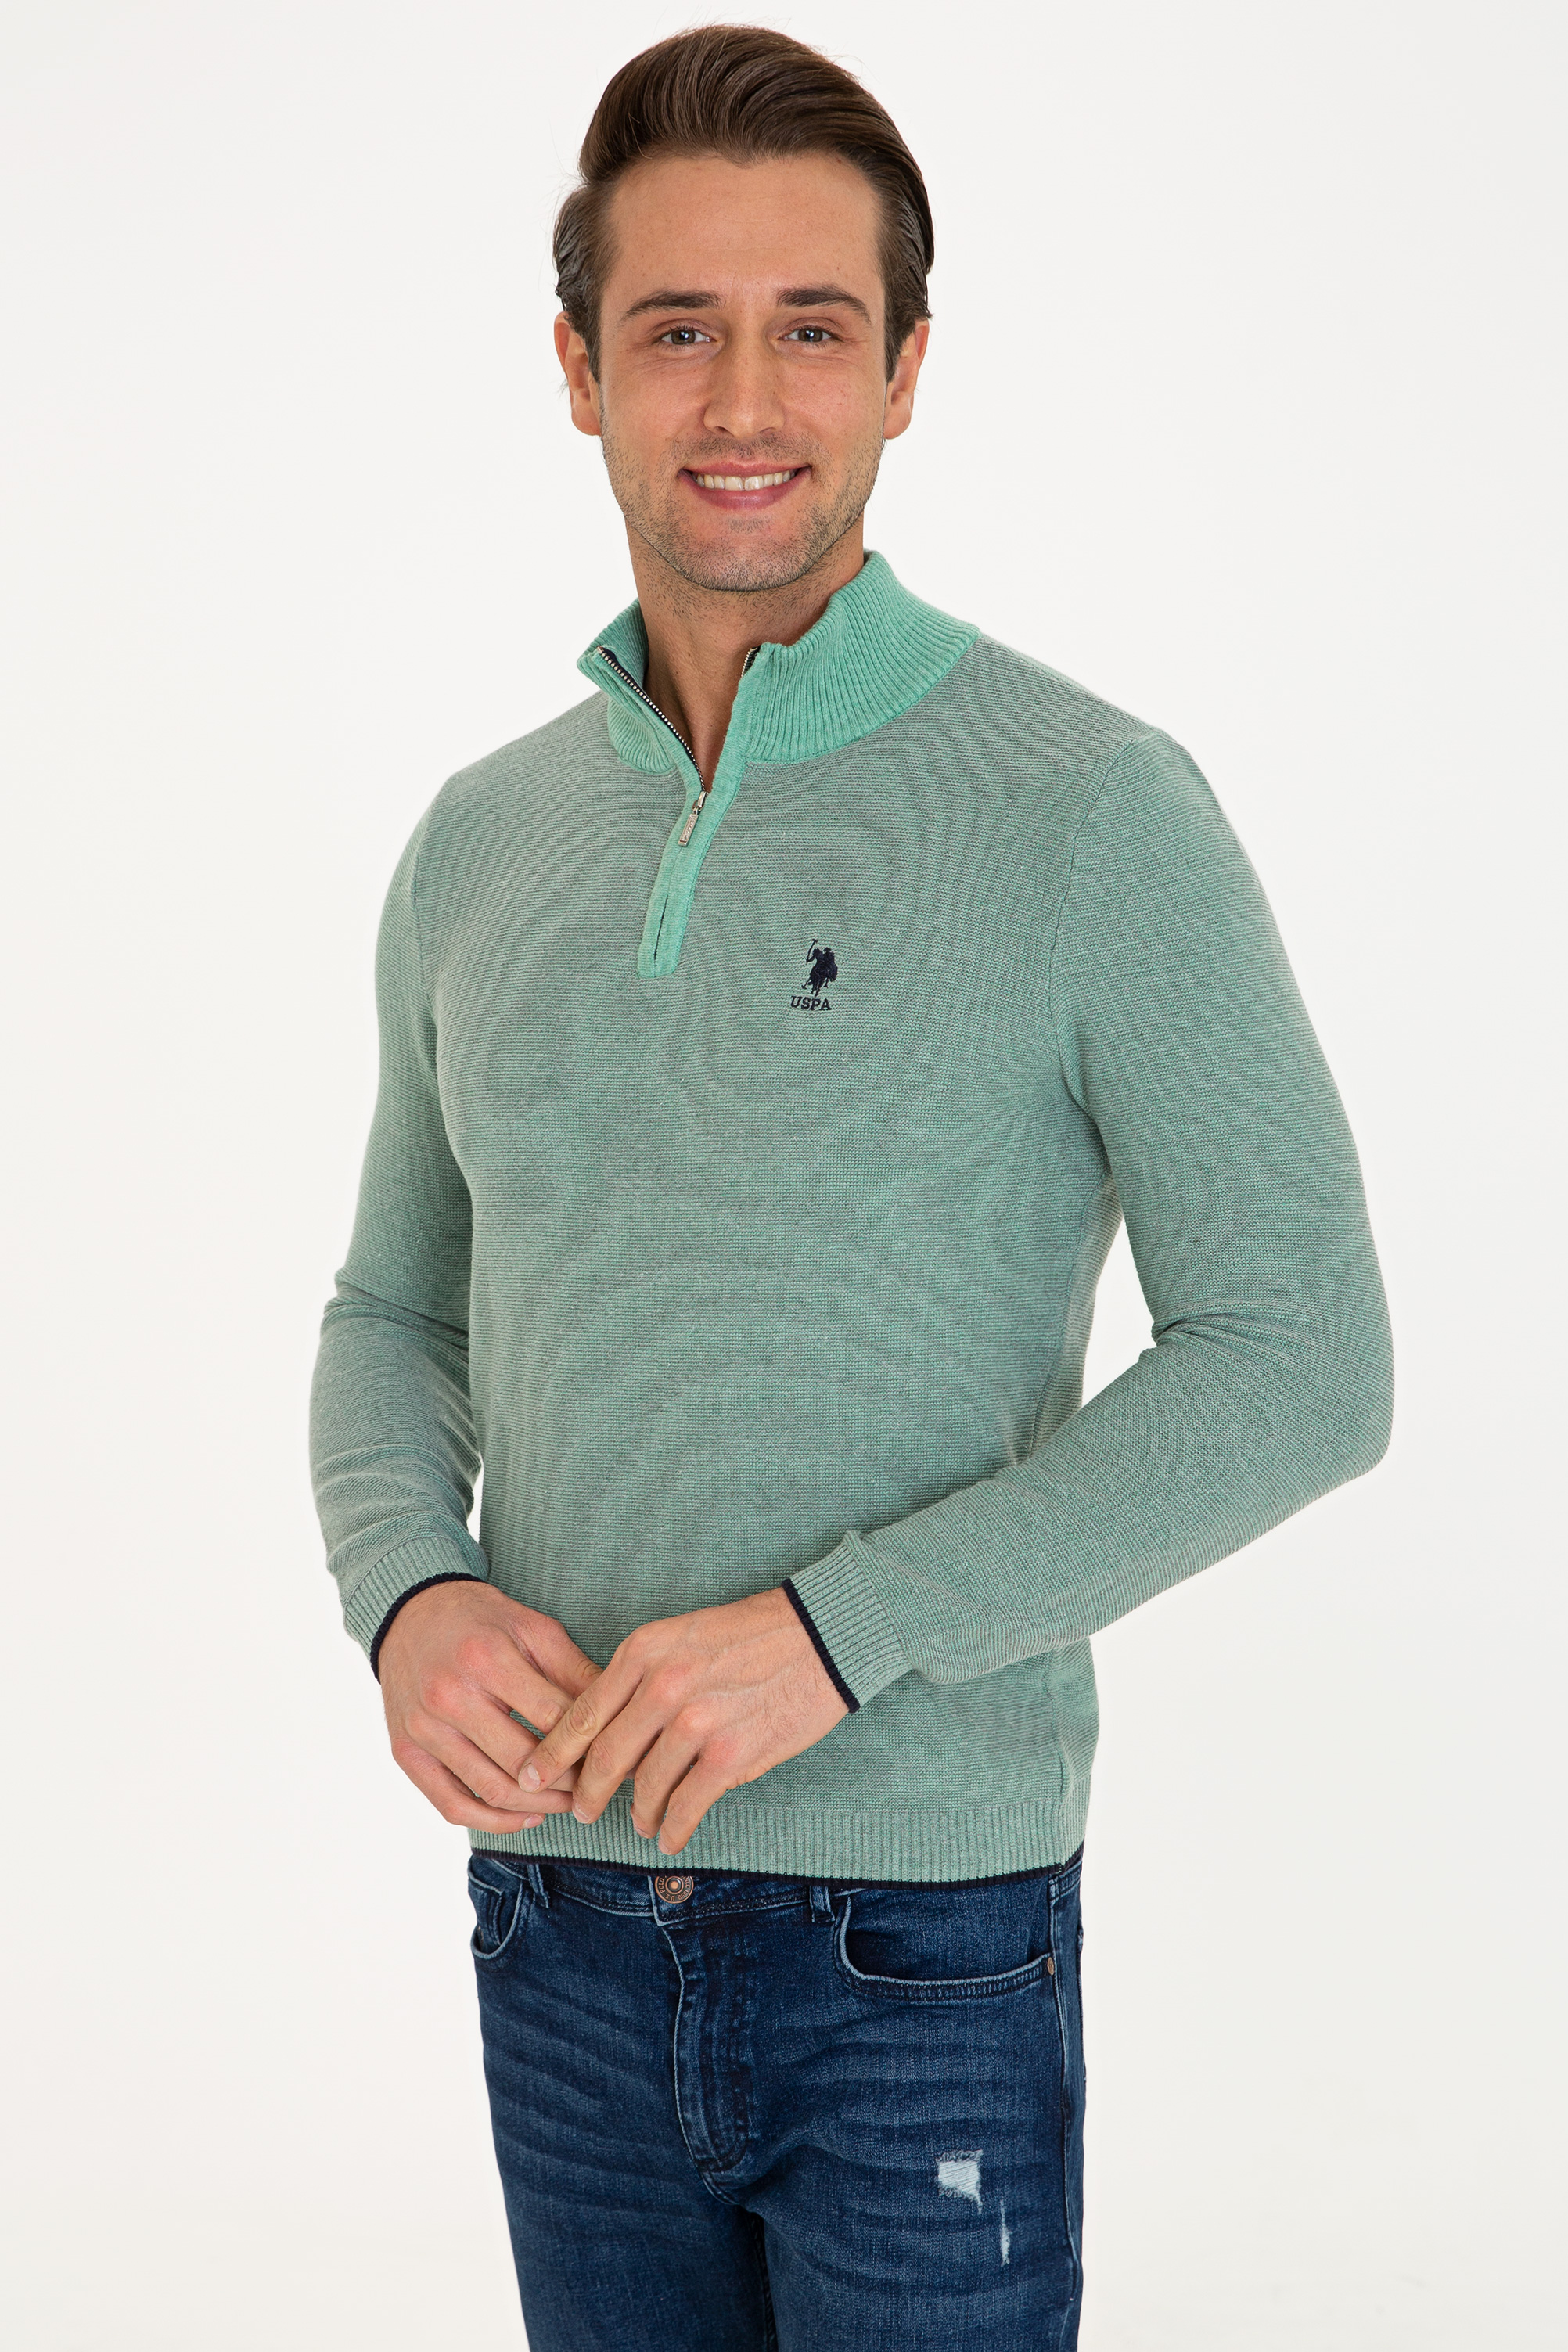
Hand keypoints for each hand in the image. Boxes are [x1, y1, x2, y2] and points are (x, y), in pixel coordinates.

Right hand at [378, 1581, 601, 1832]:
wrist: (411, 1616)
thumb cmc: (480, 1621)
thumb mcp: (532, 1628)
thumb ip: (574, 1671)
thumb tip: (619, 1712)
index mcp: (487, 1658)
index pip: (552, 1717)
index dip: (590, 1742)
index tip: (616, 1753)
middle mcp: (450, 1696)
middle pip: (524, 1761)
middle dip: (570, 1782)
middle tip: (598, 1786)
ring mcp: (424, 1729)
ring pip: (492, 1790)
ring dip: (540, 1806)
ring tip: (571, 1802)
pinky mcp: (406, 1753)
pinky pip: (452, 1806)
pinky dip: (494, 1821)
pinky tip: (526, 1815)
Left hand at [519, 1587, 849, 1854]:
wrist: (820, 1634)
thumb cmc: (752, 1634)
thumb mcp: (681, 1636)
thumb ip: (641, 1679)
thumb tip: (611, 1732)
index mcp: (644, 1652)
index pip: (582, 1713)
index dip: (553, 1753)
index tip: (533, 1775)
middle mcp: (662, 1686)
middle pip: (605, 1757)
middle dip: (587, 1793)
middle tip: (579, 1811)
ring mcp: (696, 1722)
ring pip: (646, 1787)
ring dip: (638, 1814)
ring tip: (639, 1822)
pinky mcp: (731, 1754)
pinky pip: (687, 1806)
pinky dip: (674, 1828)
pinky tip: (670, 1835)